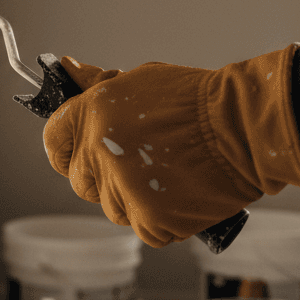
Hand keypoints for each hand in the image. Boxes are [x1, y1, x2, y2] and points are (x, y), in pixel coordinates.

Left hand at [43, 46, 299, 247]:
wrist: (244, 127)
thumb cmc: (199, 101)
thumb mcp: (139, 81)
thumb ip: (98, 88)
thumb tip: (67, 71)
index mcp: (92, 114)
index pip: (54, 140)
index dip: (66, 149)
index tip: (80, 153)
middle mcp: (100, 151)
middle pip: (81, 180)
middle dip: (103, 176)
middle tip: (139, 164)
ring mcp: (123, 188)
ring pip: (112, 207)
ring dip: (134, 199)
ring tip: (168, 176)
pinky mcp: (151, 218)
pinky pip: (144, 229)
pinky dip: (162, 220)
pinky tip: (182, 196)